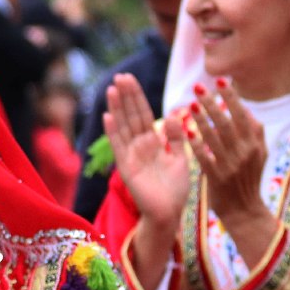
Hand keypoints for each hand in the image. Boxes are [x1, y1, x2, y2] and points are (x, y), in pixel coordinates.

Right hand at [104, 73, 189, 232]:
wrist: (169, 213)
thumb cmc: (175, 189)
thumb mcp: (182, 158)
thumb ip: (177, 137)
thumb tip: (169, 115)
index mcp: (153, 143)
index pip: (143, 114)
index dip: (137, 97)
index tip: (130, 79)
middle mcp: (139, 146)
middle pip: (131, 116)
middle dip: (126, 96)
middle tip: (120, 76)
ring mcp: (130, 155)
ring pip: (123, 126)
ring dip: (117, 108)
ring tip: (111, 89)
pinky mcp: (126, 167)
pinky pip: (118, 146)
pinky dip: (113, 131)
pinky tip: (108, 116)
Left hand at [186, 79, 279, 267]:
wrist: (244, 211)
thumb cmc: (247, 179)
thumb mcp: (258, 154)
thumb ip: (254, 132)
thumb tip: (244, 108)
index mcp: (255, 144)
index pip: (243, 115)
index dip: (232, 97)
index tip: (220, 81)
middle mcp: (246, 152)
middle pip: (228, 122)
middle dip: (214, 103)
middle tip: (199, 88)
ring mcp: (231, 165)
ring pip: (215, 137)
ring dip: (202, 119)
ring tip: (190, 105)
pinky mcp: (217, 177)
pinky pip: (204, 156)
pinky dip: (195, 143)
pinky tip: (186, 131)